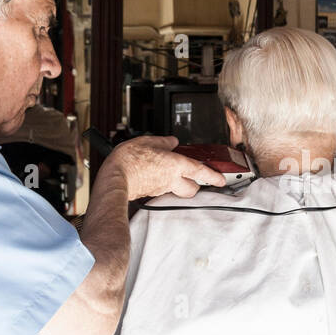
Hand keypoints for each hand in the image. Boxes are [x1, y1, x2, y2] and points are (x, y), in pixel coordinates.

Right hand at [103, 135, 225, 199]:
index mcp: (175, 165)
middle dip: (196, 184)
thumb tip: (172, 142)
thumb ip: (164, 142)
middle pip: (192, 189)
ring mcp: (160, 188)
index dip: (214, 176)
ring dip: (178, 182)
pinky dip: (163, 182)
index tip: (221, 179)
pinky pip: (162, 188)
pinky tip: (154, 173)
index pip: (201, 172)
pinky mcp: (150, 192)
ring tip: (169, 170)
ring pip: (177, 189)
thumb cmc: (129, 161)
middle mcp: (170, 180)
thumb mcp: (148, 142)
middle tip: (195, 176)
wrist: (113, 178)